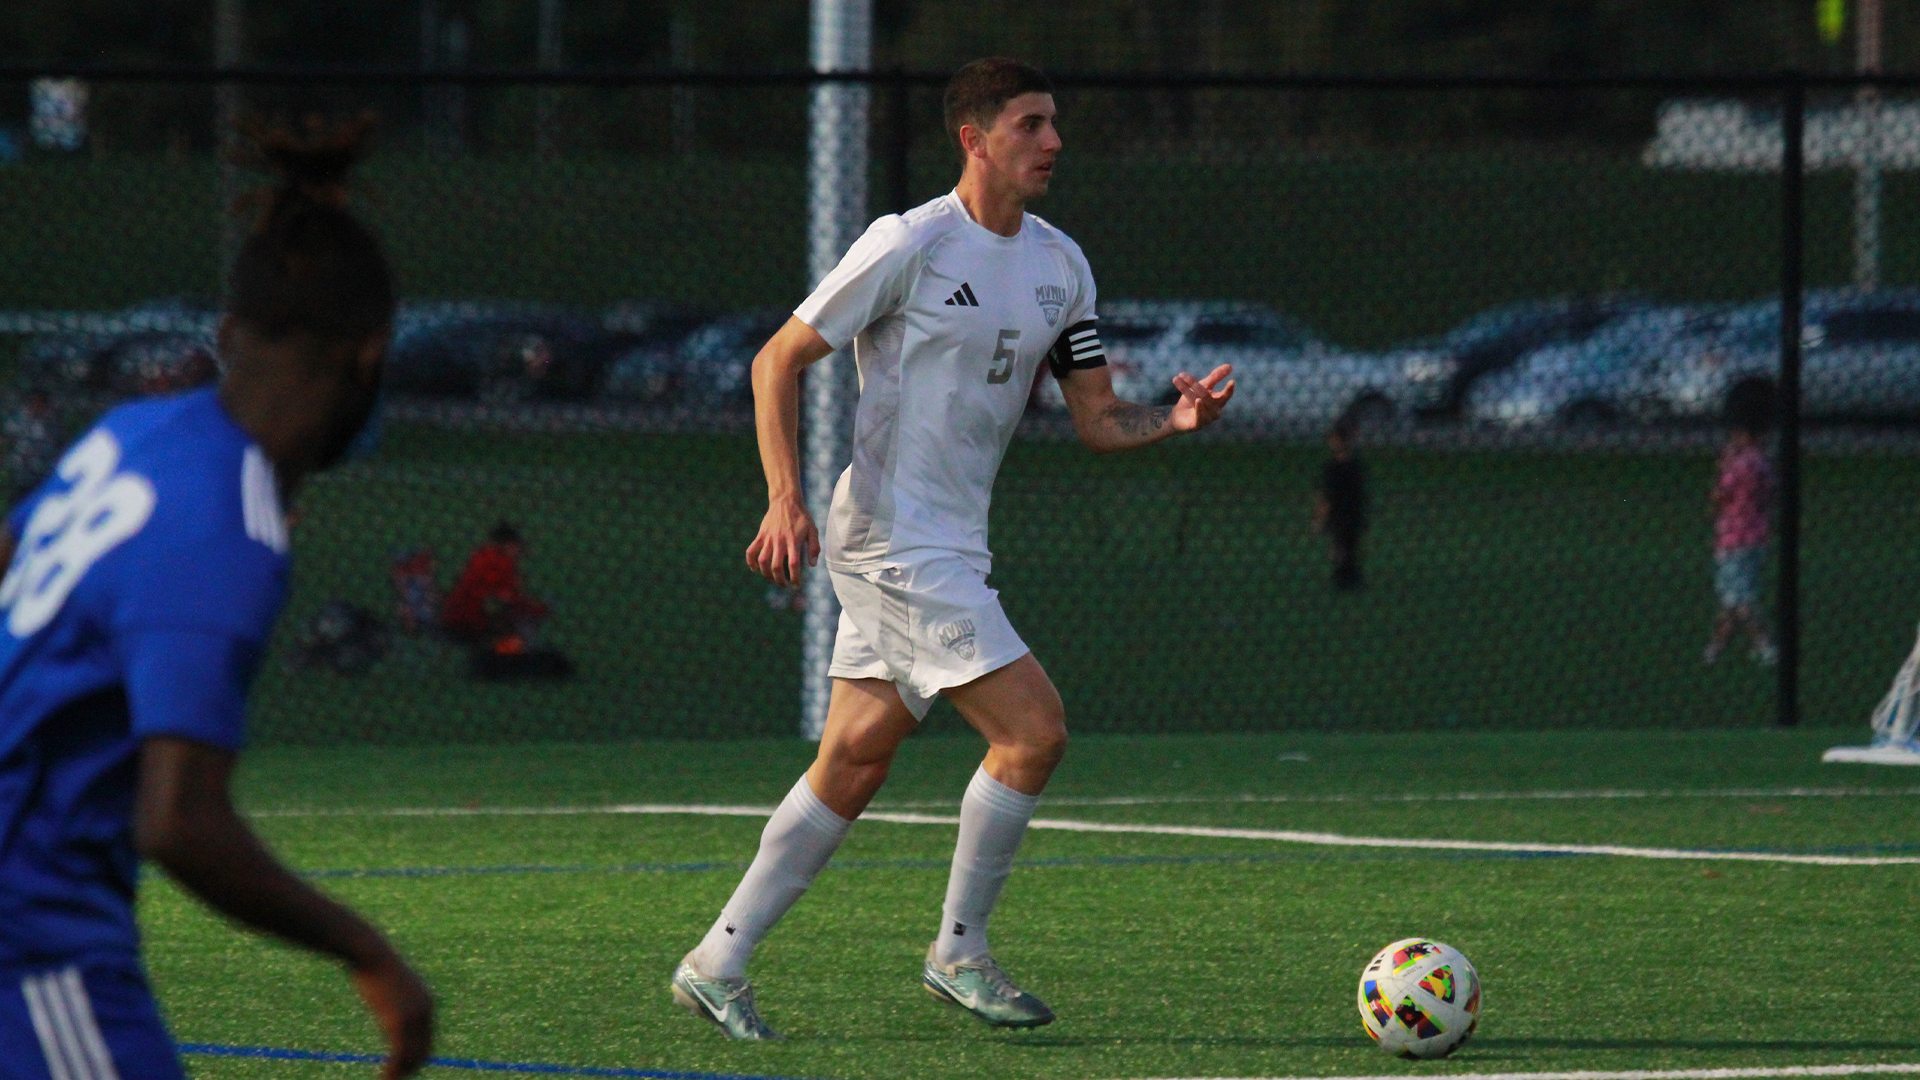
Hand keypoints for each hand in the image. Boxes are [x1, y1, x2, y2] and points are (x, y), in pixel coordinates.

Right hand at [349, 950, 433, 1079]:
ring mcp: (414, 1017)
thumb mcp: (391, 988)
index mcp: (427, 1004)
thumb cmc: (375, 969)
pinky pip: (399, 1055)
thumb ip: (395, 1003)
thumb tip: (392, 1016)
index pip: (428, 1041)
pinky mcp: (399, 1021)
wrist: (371, 954)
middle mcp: (426, 1011)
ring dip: (400, 1074)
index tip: (402, 1069)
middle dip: (410, 1069)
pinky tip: (383, 1078)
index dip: (416, 1058)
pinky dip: (393, 1071)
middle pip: (424, 1052)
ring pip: (412, 1057)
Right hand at [746, 496, 819, 586]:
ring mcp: (768, 539)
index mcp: (794, 541)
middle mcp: (780, 541)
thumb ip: (813, 548)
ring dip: (766, 574)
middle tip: (784, 585)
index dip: (794, 578)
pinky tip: (755, 569)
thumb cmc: (802, 517)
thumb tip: (812, 565)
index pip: (793, 565)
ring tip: (773, 579)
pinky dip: (751, 562)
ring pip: (763, 562)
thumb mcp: (813, 530)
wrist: (786, 500)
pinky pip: (751, 551)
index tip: (796, 585)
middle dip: (780, 581)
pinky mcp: (760, 535)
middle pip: (776, 567)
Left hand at [1169, 364, 1234, 431]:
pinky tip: (1198, 400)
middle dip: (1194, 384)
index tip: (1232, 381)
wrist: (1178, 417)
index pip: (1225, 396)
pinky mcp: (1198, 425)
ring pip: (1200, 402)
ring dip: (1187, 390)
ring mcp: (1208, 419)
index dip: (1229, 390)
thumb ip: (1215, 377)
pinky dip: (1200, 408)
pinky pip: (1200, 417)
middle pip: (1207, 396)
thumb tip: (1230, 366)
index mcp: (1219, 402)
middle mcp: (1215, 412)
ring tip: (1177, 379)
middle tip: (1182, 374)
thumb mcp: (1203, 386)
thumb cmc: (1192, 400)